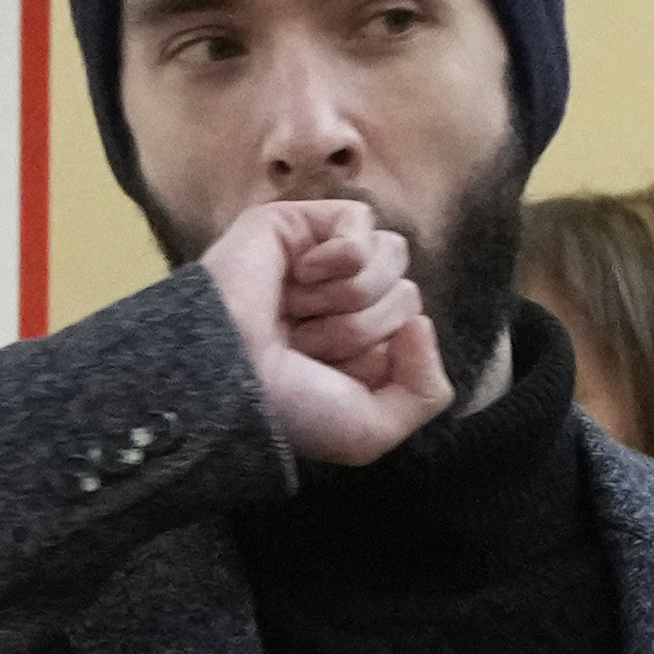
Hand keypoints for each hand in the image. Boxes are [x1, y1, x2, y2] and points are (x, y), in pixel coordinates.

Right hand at [197, 196, 451, 469]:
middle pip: (407, 294)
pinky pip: (361, 224)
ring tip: (297, 313)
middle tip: (304, 344)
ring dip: (348, 297)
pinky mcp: (300, 222)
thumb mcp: (371, 431)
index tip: (329, 374)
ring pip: (392, 256)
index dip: (383, 358)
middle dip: (361, 329)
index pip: (416, 329)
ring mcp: (325, 259)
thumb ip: (426, 393)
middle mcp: (347, 301)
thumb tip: (422, 322)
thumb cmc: (289, 407)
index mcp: (362, 345)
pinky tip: (296, 277)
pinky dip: (337, 258)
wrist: (226, 372)